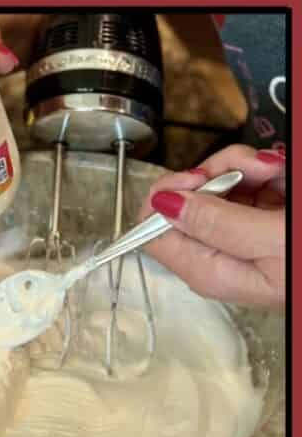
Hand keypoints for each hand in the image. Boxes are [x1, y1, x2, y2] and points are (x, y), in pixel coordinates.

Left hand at [140, 145, 285, 307]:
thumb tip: (162, 205)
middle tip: (252, 172)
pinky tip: (283, 175)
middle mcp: (220, 254)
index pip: (152, 231)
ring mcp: (241, 233)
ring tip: (277, 172)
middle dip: (216, 173)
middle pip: (184, 198)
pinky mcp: (263, 216)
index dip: (169, 195)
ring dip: (245, 165)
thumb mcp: (273, 241)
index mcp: (212, 271)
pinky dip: (264, 169)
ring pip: (214, 181)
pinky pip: (243, 179)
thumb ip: (216, 224)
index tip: (198, 181)